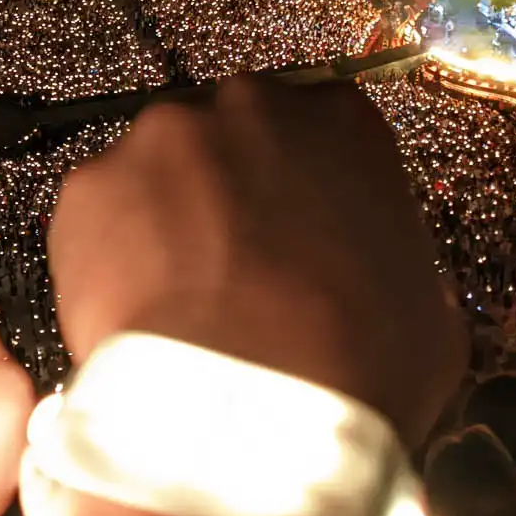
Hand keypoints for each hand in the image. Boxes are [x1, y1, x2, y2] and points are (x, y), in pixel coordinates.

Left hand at [44, 78, 464, 515]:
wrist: (249, 411)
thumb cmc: (354, 365)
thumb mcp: (426, 312)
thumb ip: (393, 266)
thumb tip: (375, 285)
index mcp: (342, 120)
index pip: (320, 128)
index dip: (300, 188)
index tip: (292, 233)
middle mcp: (248, 105)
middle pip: (230, 138)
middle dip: (226, 194)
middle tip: (230, 270)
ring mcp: (161, 137)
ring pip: (156, 172)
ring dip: (161, 221)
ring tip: (173, 301)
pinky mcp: (89, 185)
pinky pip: (97, 216)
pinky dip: (105, 257)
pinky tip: (130, 313)